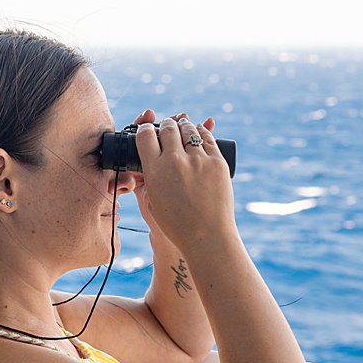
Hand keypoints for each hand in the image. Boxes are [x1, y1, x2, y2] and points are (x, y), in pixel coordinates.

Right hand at [130, 111, 216, 244]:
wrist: (207, 237)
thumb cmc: (177, 224)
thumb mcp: (153, 200)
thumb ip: (149, 176)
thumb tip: (152, 156)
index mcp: (154, 171)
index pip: (145, 135)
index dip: (145, 129)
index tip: (148, 130)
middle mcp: (174, 161)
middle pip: (167, 128)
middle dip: (165, 125)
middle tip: (167, 126)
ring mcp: (198, 161)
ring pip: (188, 129)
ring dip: (183, 125)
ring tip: (182, 126)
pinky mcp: (217, 163)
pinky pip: (207, 138)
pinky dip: (201, 132)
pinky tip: (199, 132)